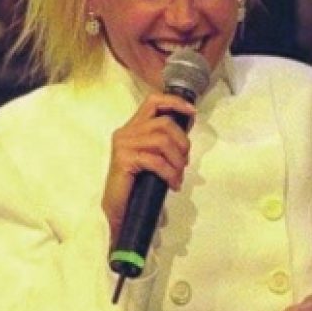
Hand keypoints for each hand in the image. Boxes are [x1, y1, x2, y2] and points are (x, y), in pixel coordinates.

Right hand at [100, 93, 196, 241]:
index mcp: (133, 128)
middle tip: (185, 162)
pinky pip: (156, 161)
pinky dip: (170, 173)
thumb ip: (164, 142)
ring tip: (178, 176)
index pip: (153, 102)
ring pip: (162, 141)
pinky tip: (173, 184)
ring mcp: (123, 145)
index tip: (192, 112)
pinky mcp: (124, 160)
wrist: (119, 208)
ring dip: (177, 161)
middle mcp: (126, 132)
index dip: (175, 103)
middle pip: (164, 123)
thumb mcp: (153, 157)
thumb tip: (186, 132)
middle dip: (182, 143)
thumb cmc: (137, 184)